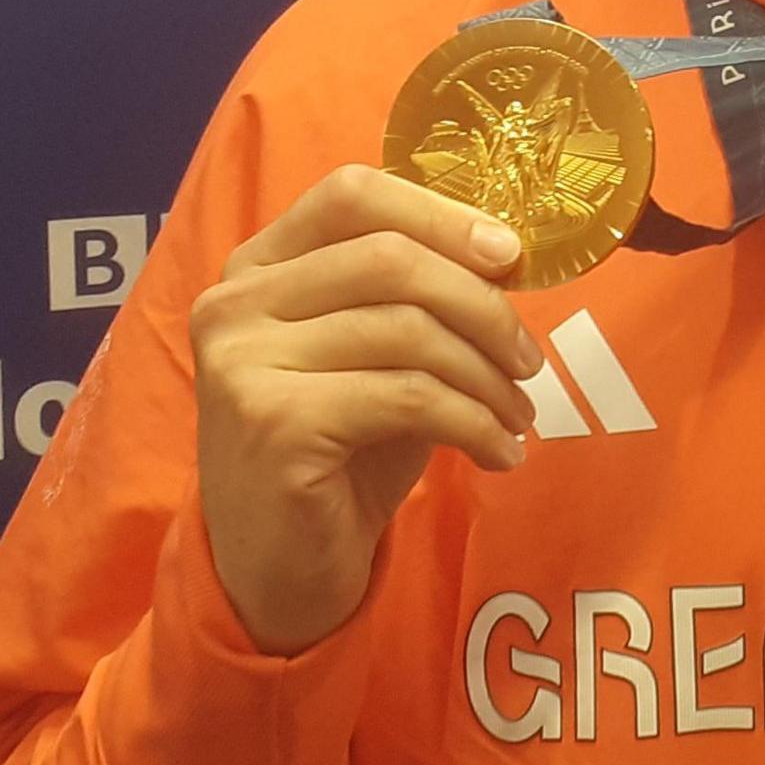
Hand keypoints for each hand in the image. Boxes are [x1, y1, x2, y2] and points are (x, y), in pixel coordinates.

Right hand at [183, 164, 542, 655]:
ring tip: (518, 416)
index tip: (510, 255)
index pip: (351, 194)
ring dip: (487, 376)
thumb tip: (506, 252)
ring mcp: (245, 364)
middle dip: (482, 305)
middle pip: (390, 259)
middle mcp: (235, 304)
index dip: (440, 213)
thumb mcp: (373, 358)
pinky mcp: (276, 426)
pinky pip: (410, 398)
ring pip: (408, 331)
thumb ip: (412, 298)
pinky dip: (474, 423)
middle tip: (529, 359)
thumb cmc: (337, 452)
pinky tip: (499, 453)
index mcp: (255, 268)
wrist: (276, 570)